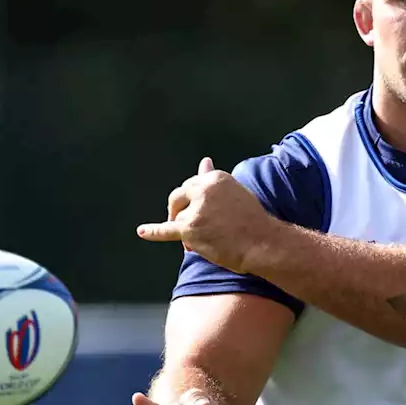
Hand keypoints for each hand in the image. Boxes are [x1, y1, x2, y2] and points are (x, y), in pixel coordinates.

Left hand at [136, 156, 274, 273]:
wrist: (263, 243)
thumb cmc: (252, 220)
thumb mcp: (233, 191)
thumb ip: (213, 178)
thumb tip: (204, 161)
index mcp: (214, 178)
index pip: (191, 186)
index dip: (193, 201)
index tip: (200, 210)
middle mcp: (202, 189)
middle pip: (178, 197)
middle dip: (180, 210)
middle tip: (189, 223)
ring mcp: (195, 210)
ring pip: (179, 217)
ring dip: (187, 229)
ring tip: (204, 239)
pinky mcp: (190, 229)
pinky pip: (166, 230)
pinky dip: (153, 231)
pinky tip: (143, 231)